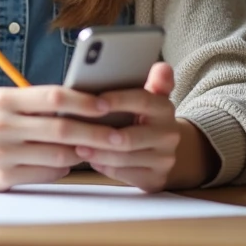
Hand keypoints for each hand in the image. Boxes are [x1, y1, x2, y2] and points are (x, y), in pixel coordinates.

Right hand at [0, 85, 123, 190]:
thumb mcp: (1, 102)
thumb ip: (34, 101)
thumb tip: (79, 101)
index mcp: (5, 99)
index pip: (53, 96)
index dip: (83, 100)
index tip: (106, 104)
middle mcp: (3, 124)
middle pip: (60, 127)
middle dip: (94, 131)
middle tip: (117, 134)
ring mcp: (2, 152)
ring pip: (56, 154)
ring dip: (80, 153)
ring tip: (95, 149)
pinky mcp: (2, 176)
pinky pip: (44, 174)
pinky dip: (61, 170)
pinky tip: (67, 164)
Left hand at [74, 62, 212, 191]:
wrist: (163, 148)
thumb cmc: (144, 117)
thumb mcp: (149, 96)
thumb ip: (151, 81)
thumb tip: (162, 67)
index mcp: (165, 108)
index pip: (143, 101)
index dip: (119, 100)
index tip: (95, 100)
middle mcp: (169, 134)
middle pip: (130, 136)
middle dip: (100, 135)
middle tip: (76, 131)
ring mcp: (164, 159)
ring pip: (125, 158)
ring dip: (99, 153)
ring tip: (78, 146)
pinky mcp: (156, 178)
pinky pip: (126, 175)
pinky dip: (106, 167)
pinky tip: (92, 160)